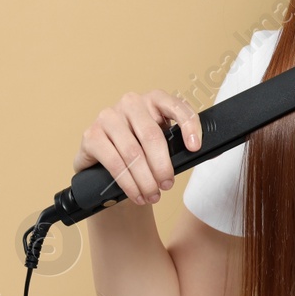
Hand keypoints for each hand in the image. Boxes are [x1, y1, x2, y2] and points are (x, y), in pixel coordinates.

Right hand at [73, 90, 201, 206]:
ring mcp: (108, 117)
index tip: (195, 148)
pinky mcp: (91, 134)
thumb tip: (203, 152)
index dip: (189, 127)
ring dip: (145, 179)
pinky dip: (128, 183)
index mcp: (154, 100)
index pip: (177, 107)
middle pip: (152, 136)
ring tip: (153, 195)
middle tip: (167, 185)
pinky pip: (113, 161)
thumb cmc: (140, 150)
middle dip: (163, 166)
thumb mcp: (162, 142)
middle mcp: (130, 103)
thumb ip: (178, 142)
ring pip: (133, 152)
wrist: (105, 164)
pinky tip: (136, 194)